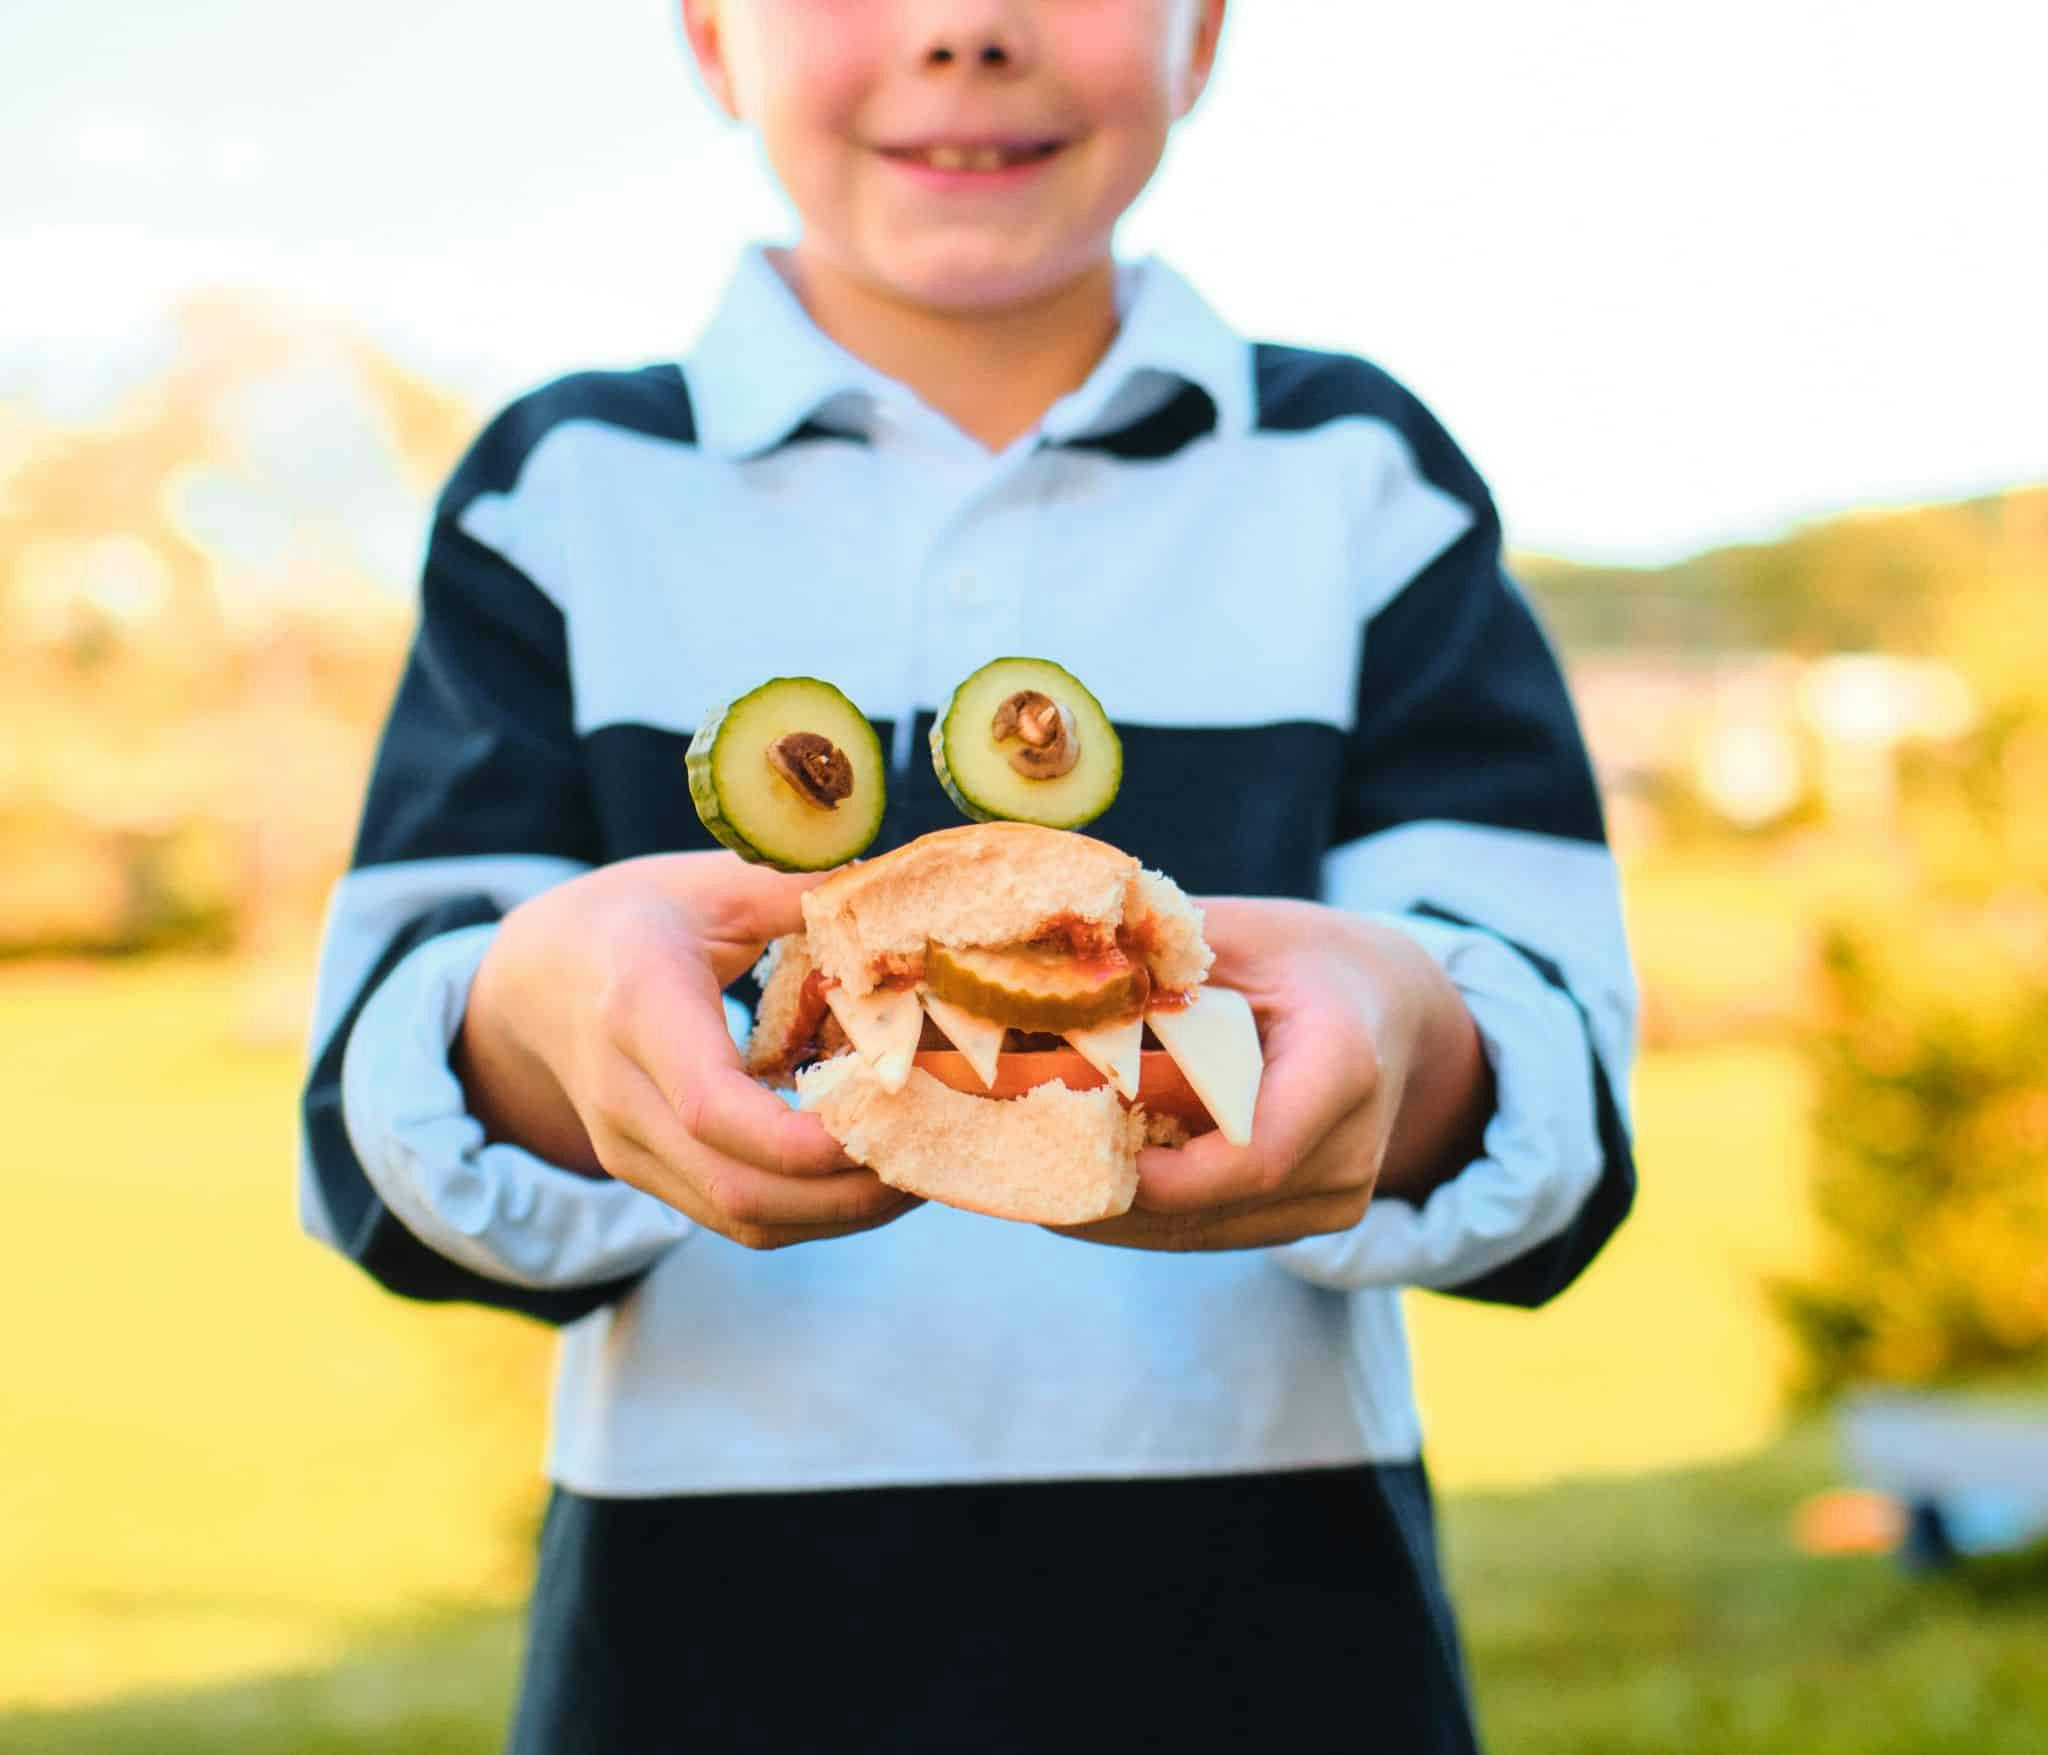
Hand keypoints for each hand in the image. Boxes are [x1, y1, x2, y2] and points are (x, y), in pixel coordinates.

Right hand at [455, 852, 919, 1250]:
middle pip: (737, 1188)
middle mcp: (623, 1096)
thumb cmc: (633, 918)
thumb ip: (798, 891)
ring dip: (844, 1213)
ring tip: (926, 1170)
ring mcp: (630, 1149)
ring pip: (744, 1219)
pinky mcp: (650, 1177)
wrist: (532, 980)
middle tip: (941, 1154)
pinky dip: (815, 1210)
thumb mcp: (709, 882)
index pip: (711, 1107)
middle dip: (850, 1193)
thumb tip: (900, 897)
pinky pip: (739, 1217)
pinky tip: (875, 1173)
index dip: (802, 1137)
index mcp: (636, 1009)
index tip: (891, 1119)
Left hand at [1048, 898, 1491, 1253]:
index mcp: (1343, 1068)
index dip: (1167, 1176)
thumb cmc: (1307, 960)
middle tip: (1011, 1170)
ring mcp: (1334, 1200)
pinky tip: (1074, 1182)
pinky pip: (1210, 1231)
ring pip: (1201, 1233)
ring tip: (1023, 1178)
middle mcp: (1350, 1153)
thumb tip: (1047, 968)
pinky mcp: (1308, 1222)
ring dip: (1111, 1213)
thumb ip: (1159, 957)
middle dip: (1105, 1195)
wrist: (1392, 1011)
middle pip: (1213, 1207)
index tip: (1078, 1155)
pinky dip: (1140, 1211)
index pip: (1255, 1154)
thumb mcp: (1245, 934)